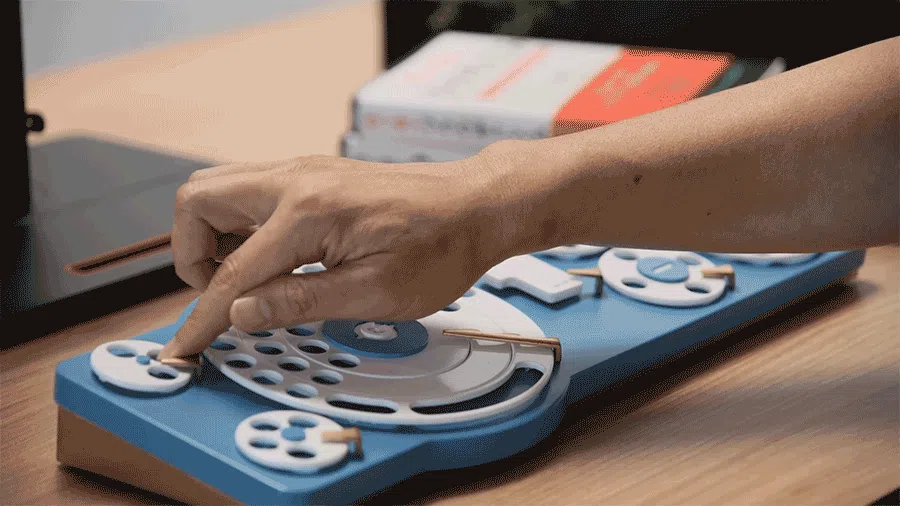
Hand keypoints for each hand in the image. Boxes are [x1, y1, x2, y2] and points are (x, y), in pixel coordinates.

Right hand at [158, 150, 513, 358]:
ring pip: (218, 191)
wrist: (474, 206)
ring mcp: (302, 172)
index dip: (202, 318)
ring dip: (212, 237)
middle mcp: (295, 180)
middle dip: (191, 255)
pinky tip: (274, 260)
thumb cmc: (439, 248)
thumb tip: (238, 312)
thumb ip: (299, 302)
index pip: (232, 272)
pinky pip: (249, 192)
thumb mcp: (374, 292)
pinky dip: (239, 226)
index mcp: (308, 212)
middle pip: (197, 202)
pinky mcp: (312, 177)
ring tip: (249, 281)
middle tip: (223, 297)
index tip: (185, 348)